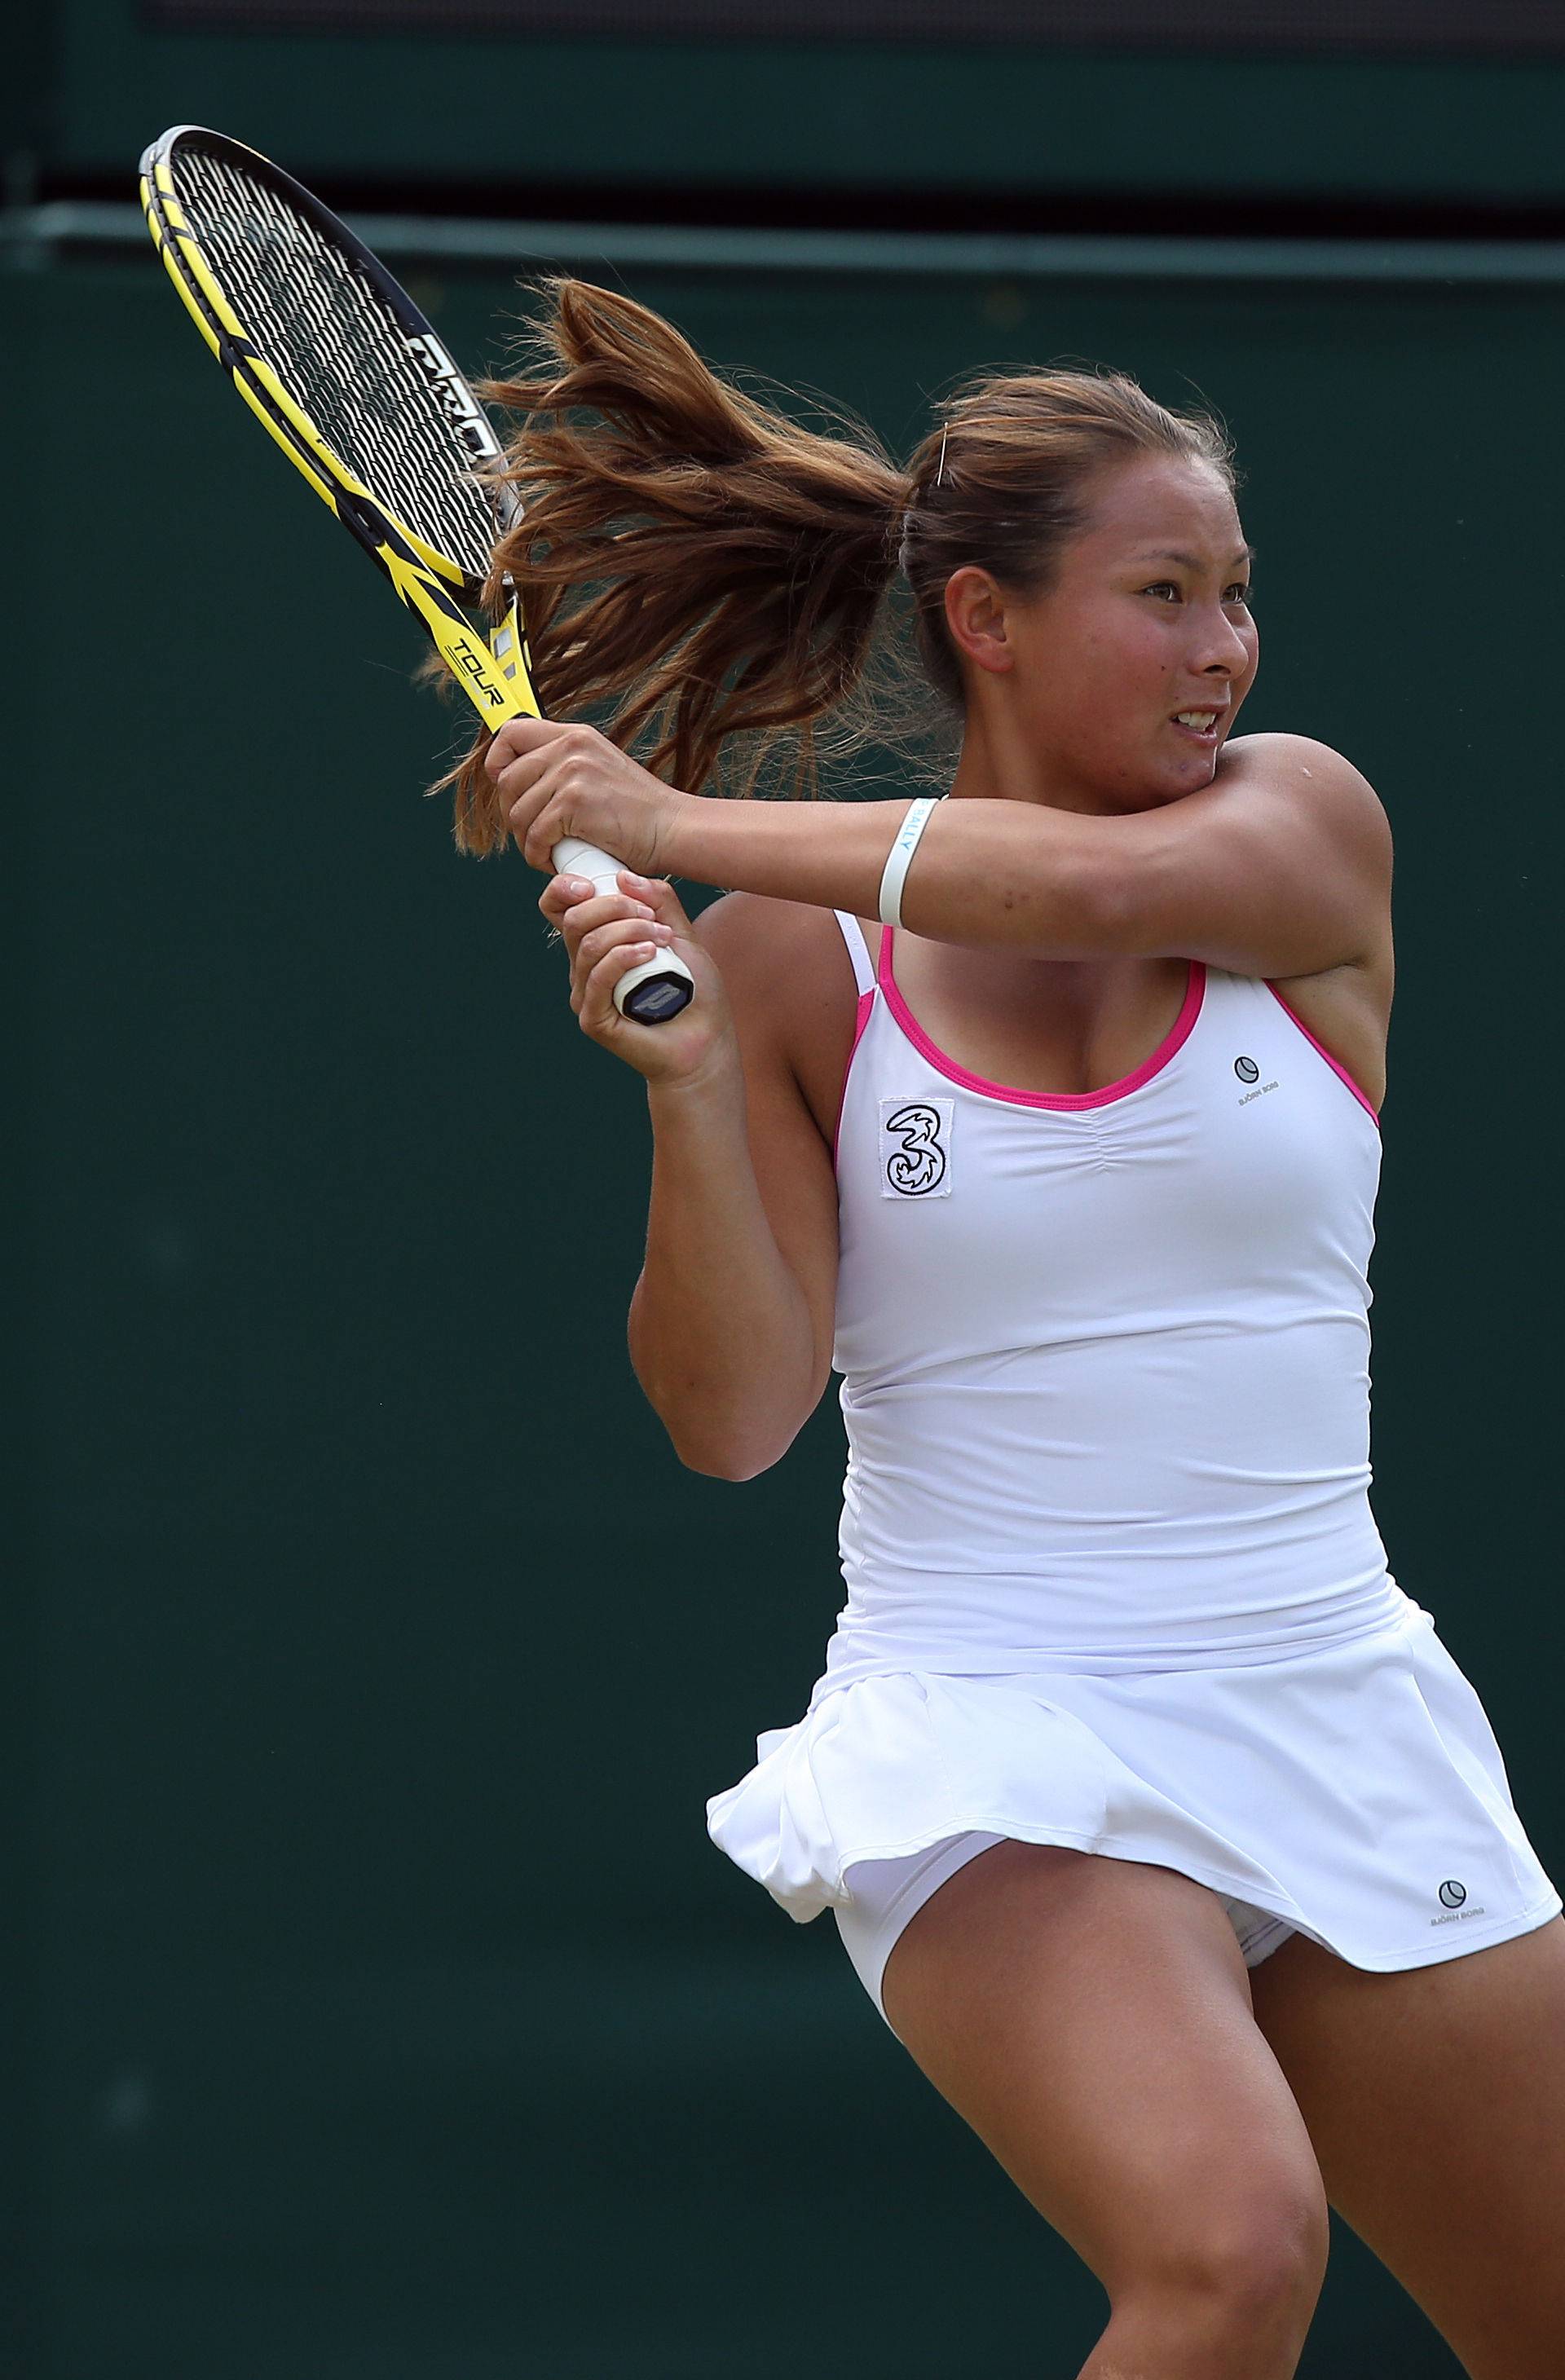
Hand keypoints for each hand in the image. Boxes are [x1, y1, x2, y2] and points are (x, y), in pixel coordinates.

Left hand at [486, 718, 687, 878]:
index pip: (512, 733)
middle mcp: (570, 746)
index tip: (506, 788)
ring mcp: (572, 772)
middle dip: (512, 814)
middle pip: (508, 780)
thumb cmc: (638, 812)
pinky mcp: (574, 802)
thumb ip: (564, 765)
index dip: (498, 762)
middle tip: (533, 835)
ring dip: (526, 841)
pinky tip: (554, 861)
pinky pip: (535, 834)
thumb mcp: (599, 769)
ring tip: (547, 851)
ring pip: (518, 812)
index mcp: (574, 735)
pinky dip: (538, 855)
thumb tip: (517, 781)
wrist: (671, 829)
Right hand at [539, 871, 737, 1087]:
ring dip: (629, 931)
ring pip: (589, 945)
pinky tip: (650, 954)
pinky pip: (598, 977)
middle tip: (652, 918)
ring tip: (662, 940)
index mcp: (595, 945)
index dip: (564, 888)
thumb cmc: (693, 991)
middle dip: (614, 906)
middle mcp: (583, 969)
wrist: (706, 1042)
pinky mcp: (594, 1020)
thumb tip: (624, 876)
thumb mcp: (683, 937)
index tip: (596, 883)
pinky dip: (623, 957)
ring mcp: (586, 995)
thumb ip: (661, 903)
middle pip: (574, 920)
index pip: (558, 908)